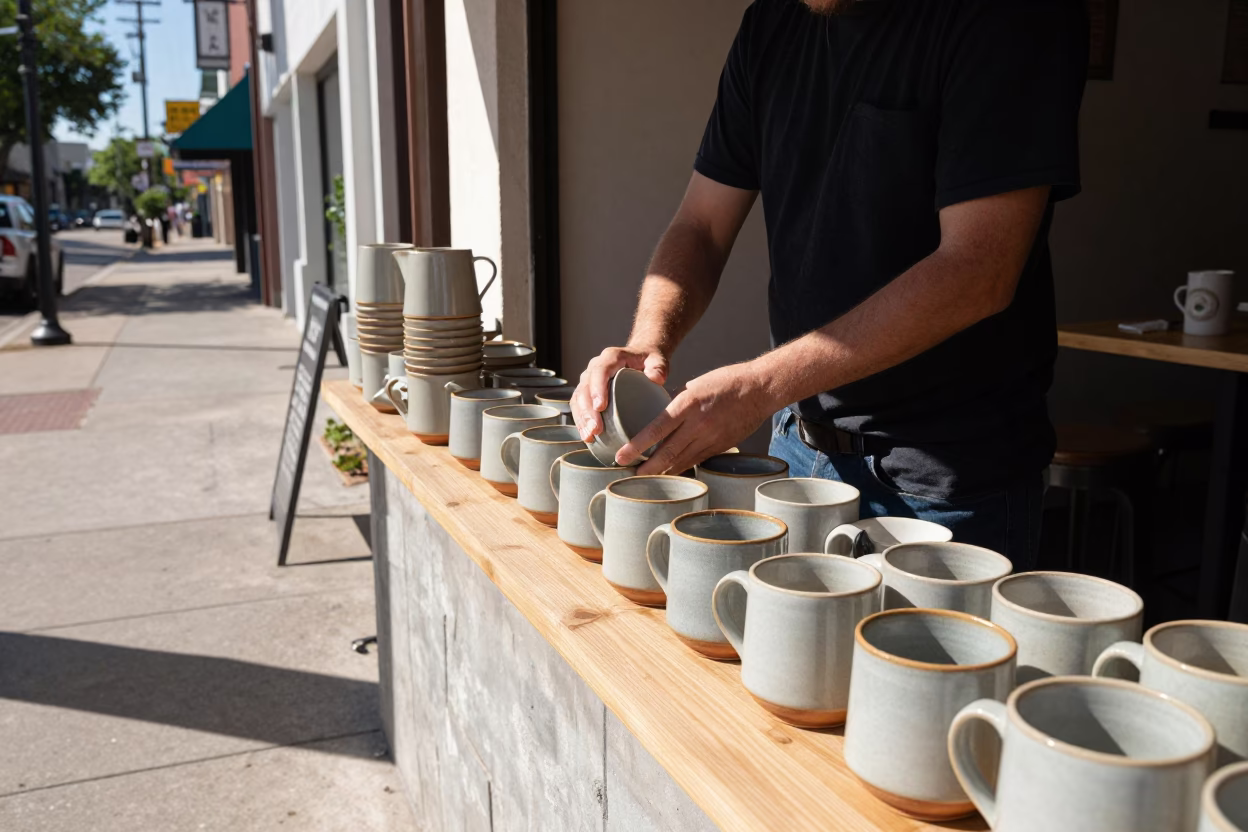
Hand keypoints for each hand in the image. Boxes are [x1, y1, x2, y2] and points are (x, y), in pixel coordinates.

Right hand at [572, 344, 669, 440]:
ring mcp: (589, 379)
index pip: (600, 371)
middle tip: (596, 429)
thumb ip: (658, 367)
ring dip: (582, 418)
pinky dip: (581, 421)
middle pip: (585, 388)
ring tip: (590, 436)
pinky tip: (587, 435)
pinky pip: (578, 405)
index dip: (597, 389)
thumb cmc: (647, 360)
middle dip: (588, 410)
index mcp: (611, 357)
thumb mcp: (657, 360)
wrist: (640, 357)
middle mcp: (595, 367)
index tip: (600, 407)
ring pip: (578, 398)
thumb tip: (656, 379)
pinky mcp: (587, 391)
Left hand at [618, 361, 778, 474]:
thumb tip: (655, 412)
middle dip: (647, 468)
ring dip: (662, 473)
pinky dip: (680, 468)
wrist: (761, 389)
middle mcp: (699, 424)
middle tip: (629, 476)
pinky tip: (668, 474)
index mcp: (689, 403)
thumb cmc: (727, 382)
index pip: (658, 428)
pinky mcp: (720, 447)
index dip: (638, 445)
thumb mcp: (695, 385)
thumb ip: (674, 400)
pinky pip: (695, 461)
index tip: (622, 456)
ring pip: (681, 462)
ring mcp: (711, 438)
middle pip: (668, 453)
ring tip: (644, 480)